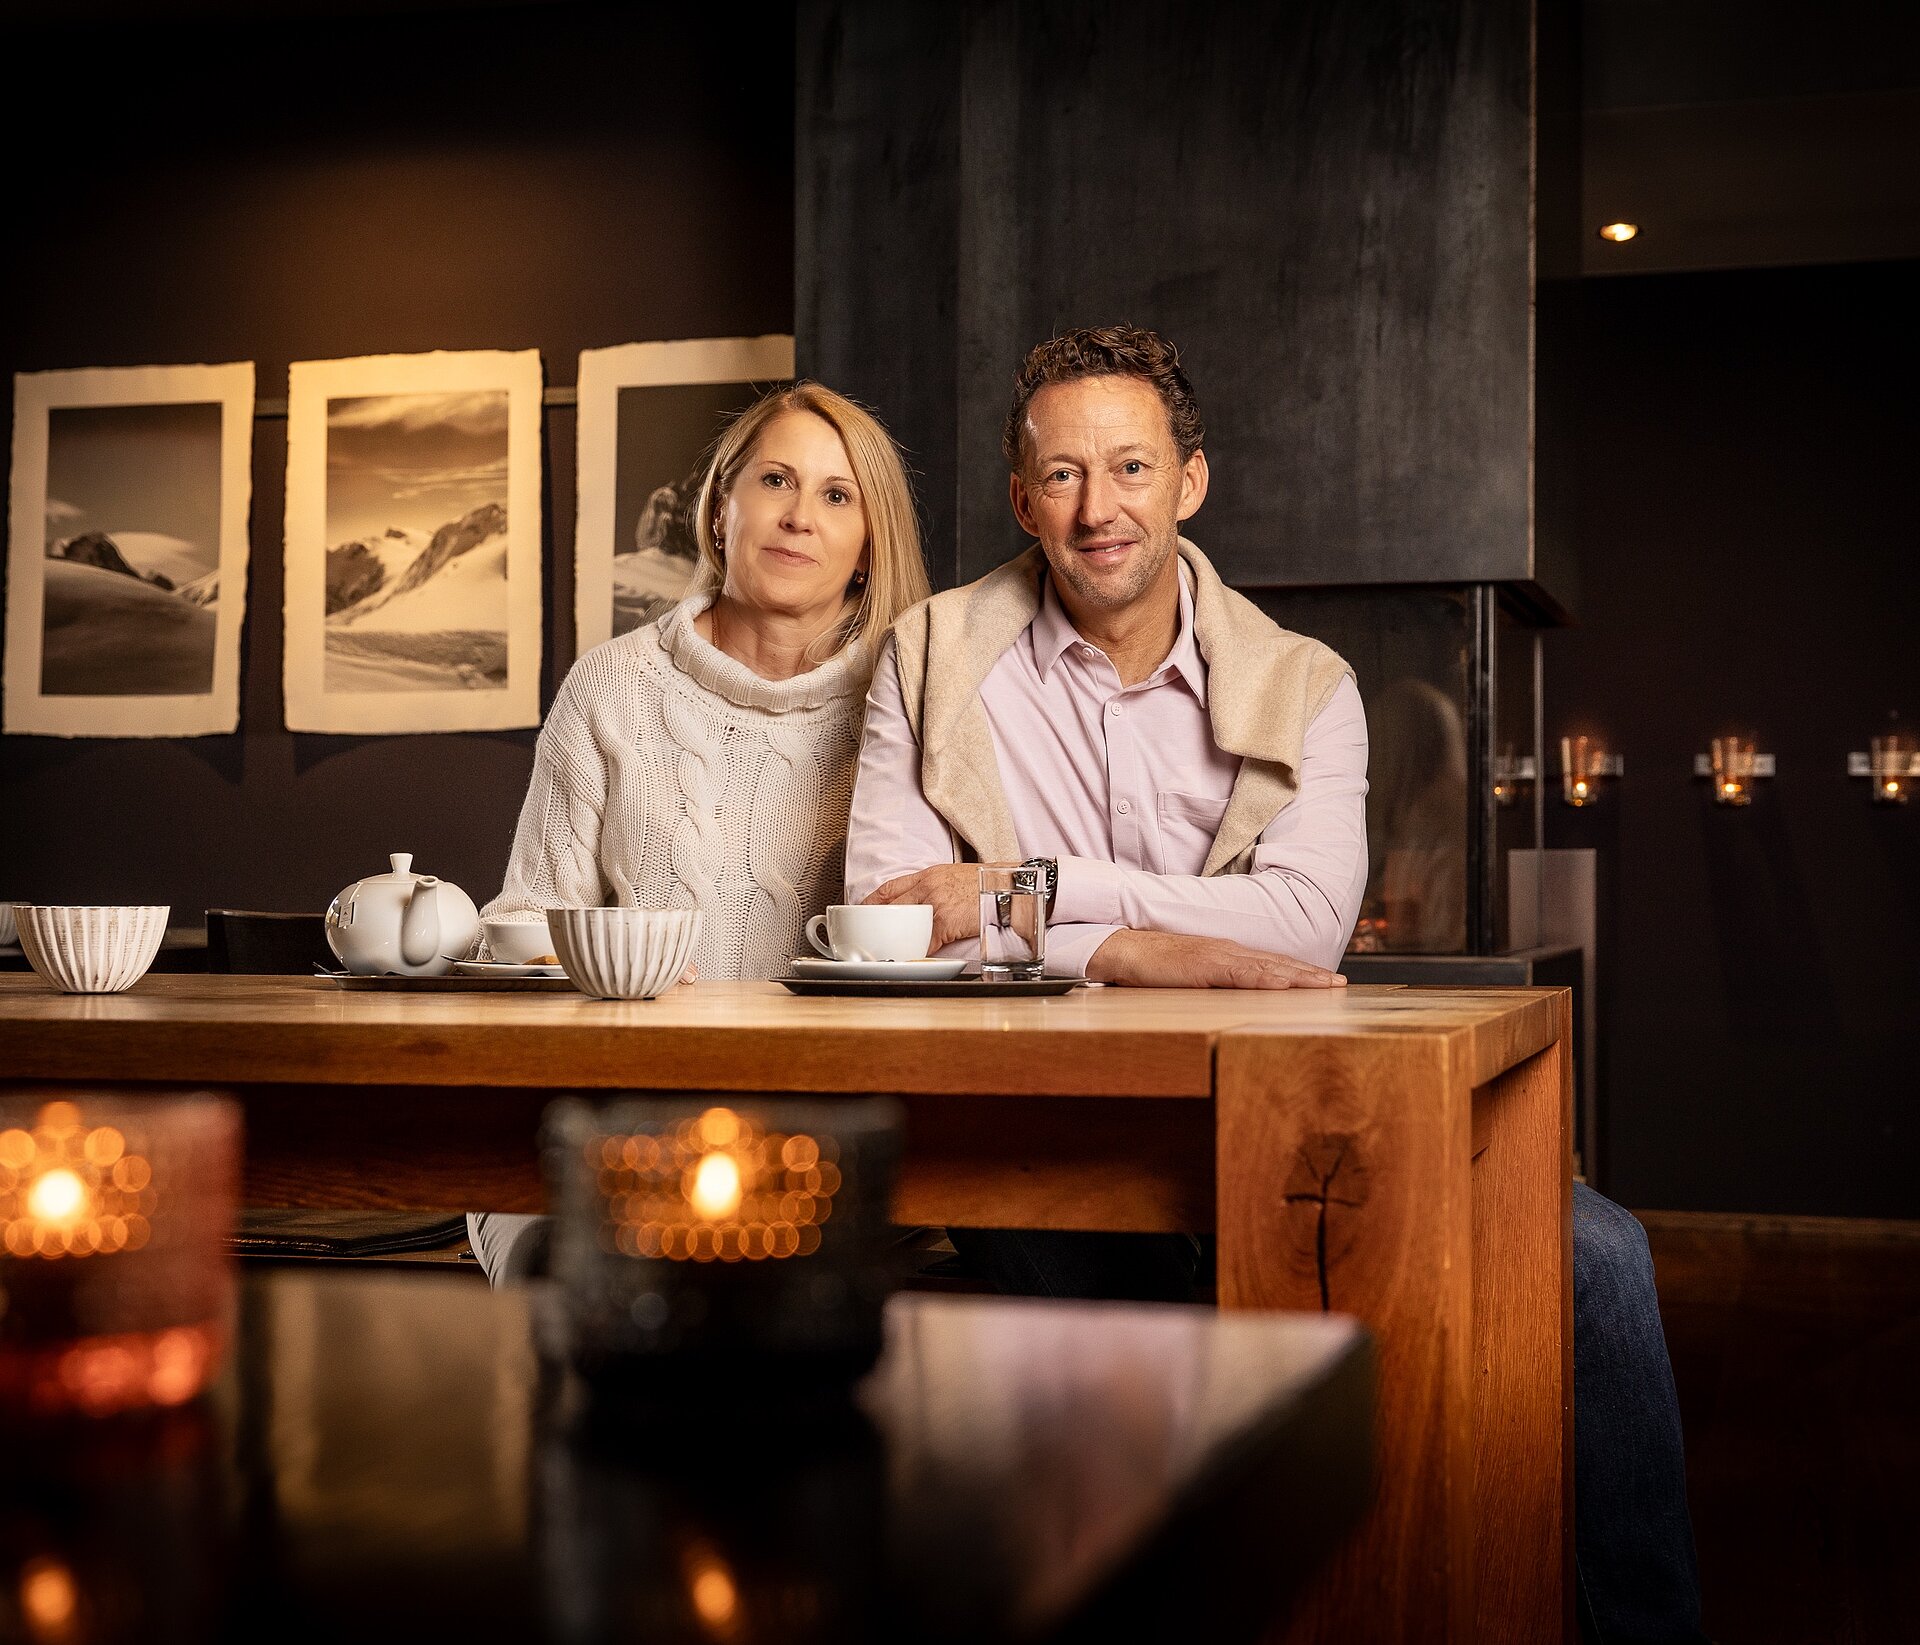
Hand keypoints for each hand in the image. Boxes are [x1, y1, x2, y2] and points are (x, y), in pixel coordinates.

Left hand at [864, 864, 999, 952]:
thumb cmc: (991, 886)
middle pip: (890, 907)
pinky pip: (924, 941)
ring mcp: (935, 904)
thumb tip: (923, 905)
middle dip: (876, 924)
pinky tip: (914, 958)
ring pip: (903, 925)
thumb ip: (937, 888)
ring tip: (886, 952)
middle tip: (867, 938)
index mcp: (930, 875)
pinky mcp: (945, 921)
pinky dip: (918, 952)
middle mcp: (928, 887)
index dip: (870, 902)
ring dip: (895, 941)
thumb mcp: (957, 877)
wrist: (1012, 888)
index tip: (860, 912)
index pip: (889, 887)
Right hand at [1087, 929, 1347, 989]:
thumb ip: (1215, 988)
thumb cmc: (1154, 967)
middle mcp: (1230, 952)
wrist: (1125, 949)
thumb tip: (1237, 1004)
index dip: (1300, 973)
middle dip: (1311, 975)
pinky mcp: (1206, 964)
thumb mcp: (1192, 980)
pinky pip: (1242, 974)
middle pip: (1278, 964)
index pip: (1272, 966)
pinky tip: (1285, 984)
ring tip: (1326, 985)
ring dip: (1299, 976)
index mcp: (1228, 957)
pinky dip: (1266, 979)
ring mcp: (1219, 956)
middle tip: (1341, 984)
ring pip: (1268, 967)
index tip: (1326, 982)